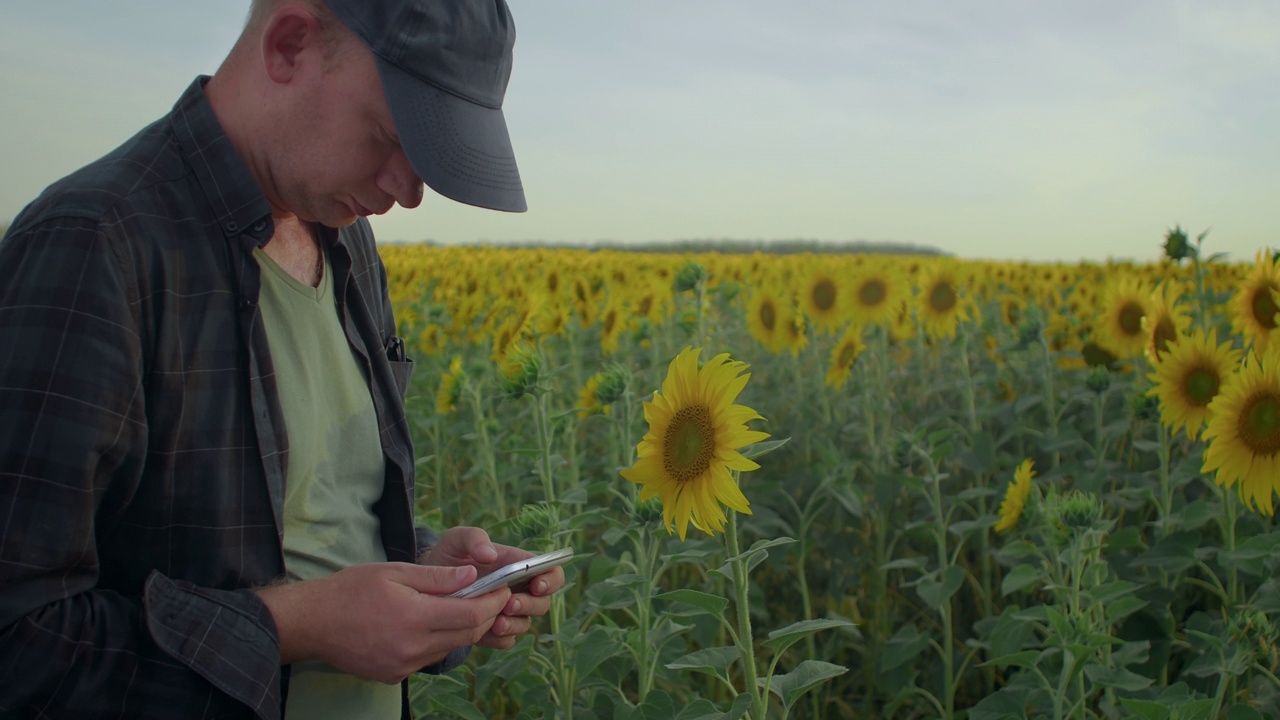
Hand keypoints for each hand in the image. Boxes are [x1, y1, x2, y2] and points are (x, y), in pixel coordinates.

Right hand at [256, 562, 509, 683]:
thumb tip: (473, 576)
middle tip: (493, 596)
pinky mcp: (394, 675)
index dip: (494, 601)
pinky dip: (439, 640)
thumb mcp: (395, 571)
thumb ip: (437, 577)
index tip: (504, 588)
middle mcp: (412, 647)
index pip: (472, 614)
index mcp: (415, 617)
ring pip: (450, 648)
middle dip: (487, 615)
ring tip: (463, 605)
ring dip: (464, 628)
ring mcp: (403, 665)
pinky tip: (432, 623)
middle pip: (467, 634)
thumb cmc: (351, 589)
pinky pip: (429, 658)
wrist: (312, 622)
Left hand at [418, 527, 566, 649]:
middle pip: (543, 602)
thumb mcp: (457, 539)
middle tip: (509, 604)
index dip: (551, 580)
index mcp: (518, 565)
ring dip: (514, 624)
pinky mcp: (494, 631)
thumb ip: (474, 538)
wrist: (428, 584)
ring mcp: (508, 612)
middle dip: (530, 605)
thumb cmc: (449, 556)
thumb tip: (491, 555)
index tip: (537, 585)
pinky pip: (507, 640)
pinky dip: (499, 638)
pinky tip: (484, 632)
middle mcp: (519, 589)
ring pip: (526, 623)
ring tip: (495, 622)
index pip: (550, 571)